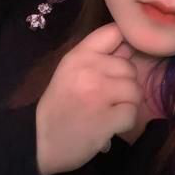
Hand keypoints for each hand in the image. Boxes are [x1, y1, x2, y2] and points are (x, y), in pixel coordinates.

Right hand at [36, 22, 143, 174]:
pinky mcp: (107, 119)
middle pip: (130, 67)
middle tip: (107, 98)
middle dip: (124, 83)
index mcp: (79, 55)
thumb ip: (98, 57)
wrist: (40, 143)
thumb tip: (129, 45)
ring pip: (135, 90)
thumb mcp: (70, 72)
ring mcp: (98, 94)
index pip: (114, 31)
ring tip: (109, 112)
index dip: (124, 45)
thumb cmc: (59, 106)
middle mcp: (90, 69)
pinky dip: (125, 122)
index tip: (120, 60)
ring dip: (127, 104)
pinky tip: (109, 125)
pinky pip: (132, 113)